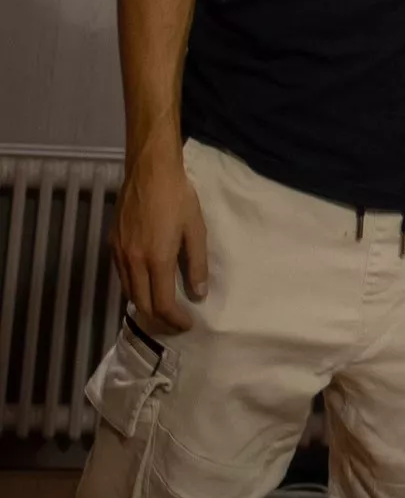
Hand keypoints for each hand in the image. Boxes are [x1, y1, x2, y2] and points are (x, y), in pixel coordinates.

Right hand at [113, 145, 208, 332]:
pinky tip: (146, 284)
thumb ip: (196, 264)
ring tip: (162, 308)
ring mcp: (119, 253)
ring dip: (144, 304)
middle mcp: (133, 261)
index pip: (162, 303)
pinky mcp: (112, 243)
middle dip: (158, 319)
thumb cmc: (178, 198)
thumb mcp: (196, 230)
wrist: (149, 172)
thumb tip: (199, 293)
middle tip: (174, 323)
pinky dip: (133, 288)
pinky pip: (121, 276)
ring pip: (128, 292)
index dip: (174, 320)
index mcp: (156, 259)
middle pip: (141, 303)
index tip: (186, 325)